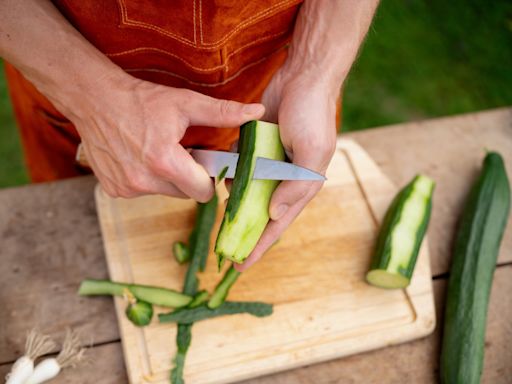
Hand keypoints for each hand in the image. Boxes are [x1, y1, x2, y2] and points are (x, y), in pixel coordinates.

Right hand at [70, 74, 263, 200]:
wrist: (94, 99)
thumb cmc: (142, 100)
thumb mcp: (185, 103)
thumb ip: (223, 113)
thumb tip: (257, 112)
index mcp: (164, 162)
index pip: (203, 192)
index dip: (208, 178)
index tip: (203, 162)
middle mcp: (143, 181)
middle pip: (185, 194)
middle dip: (188, 177)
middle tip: (179, 151)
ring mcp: (126, 188)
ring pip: (165, 193)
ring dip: (167, 178)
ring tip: (157, 151)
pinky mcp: (113, 191)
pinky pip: (144, 192)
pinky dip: (147, 179)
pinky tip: (139, 157)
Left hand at [235, 70, 337, 270]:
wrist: (303, 78)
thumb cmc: (313, 115)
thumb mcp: (312, 153)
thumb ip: (296, 186)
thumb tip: (274, 215)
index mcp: (301, 185)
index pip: (278, 224)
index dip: (260, 246)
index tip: (241, 266)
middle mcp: (285, 178)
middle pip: (261, 213)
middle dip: (244, 232)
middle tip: (224, 251)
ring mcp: (270, 163)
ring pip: (249, 191)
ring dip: (235, 202)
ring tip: (220, 216)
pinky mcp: (257, 146)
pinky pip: (241, 166)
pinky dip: (232, 174)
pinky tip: (223, 178)